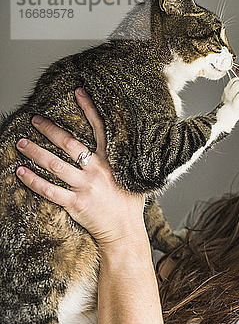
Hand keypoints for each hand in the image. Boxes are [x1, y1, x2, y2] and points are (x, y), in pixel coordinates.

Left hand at [16, 88, 146, 248]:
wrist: (125, 231)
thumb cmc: (129, 205)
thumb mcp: (133, 178)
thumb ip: (123, 162)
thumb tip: (120, 147)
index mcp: (112, 161)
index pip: (100, 129)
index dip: (89, 108)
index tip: (77, 92)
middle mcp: (97, 170)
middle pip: (69, 144)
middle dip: (49, 129)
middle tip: (34, 119)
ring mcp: (85, 187)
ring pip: (54, 164)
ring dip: (35, 152)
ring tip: (20, 142)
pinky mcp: (75, 203)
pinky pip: (49, 190)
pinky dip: (32, 181)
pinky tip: (20, 172)